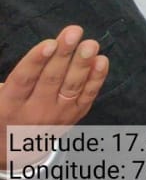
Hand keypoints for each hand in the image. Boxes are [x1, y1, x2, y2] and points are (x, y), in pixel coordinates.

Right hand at [0, 26, 109, 166]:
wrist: (16, 147)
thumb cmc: (5, 111)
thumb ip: (8, 82)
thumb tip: (27, 59)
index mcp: (9, 105)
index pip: (23, 81)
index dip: (36, 61)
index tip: (49, 43)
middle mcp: (34, 112)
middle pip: (51, 80)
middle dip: (64, 54)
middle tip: (74, 33)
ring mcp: (57, 115)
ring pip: (71, 87)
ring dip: (83, 64)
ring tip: (90, 44)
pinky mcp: (74, 116)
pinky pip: (87, 96)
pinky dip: (96, 79)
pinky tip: (101, 61)